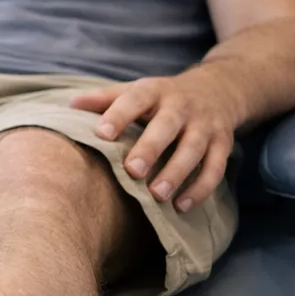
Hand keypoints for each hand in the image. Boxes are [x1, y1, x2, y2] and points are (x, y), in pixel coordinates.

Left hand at [71, 70, 243, 212]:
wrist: (219, 89)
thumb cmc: (162, 97)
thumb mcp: (136, 90)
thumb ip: (106, 99)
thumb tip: (71, 105)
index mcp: (154, 90)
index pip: (134, 99)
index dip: (118, 115)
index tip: (101, 134)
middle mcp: (182, 106)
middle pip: (167, 126)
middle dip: (150, 148)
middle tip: (132, 171)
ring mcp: (205, 125)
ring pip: (193, 149)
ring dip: (176, 173)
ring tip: (157, 196)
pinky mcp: (223, 143)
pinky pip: (215, 168)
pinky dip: (200, 188)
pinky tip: (181, 206)